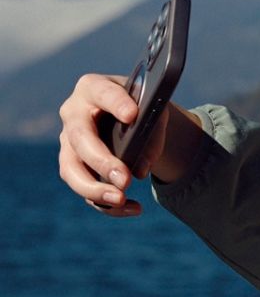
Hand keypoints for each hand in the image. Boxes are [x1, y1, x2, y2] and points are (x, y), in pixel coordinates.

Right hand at [55, 74, 200, 215]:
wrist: (129, 115)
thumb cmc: (141, 106)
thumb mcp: (153, 109)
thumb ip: (152, 132)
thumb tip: (139, 170)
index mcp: (93, 88)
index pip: (102, 93)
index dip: (116, 103)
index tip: (132, 115)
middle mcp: (73, 114)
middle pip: (80, 139)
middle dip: (102, 162)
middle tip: (125, 179)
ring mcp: (69, 141)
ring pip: (70, 169)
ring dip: (94, 189)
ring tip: (121, 200)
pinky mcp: (74, 165)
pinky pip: (83, 189)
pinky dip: (106, 204)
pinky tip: (134, 208)